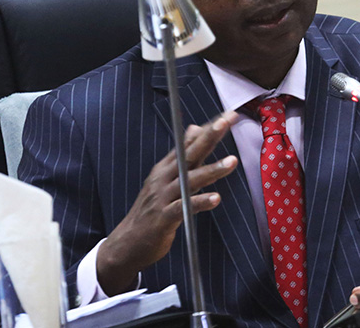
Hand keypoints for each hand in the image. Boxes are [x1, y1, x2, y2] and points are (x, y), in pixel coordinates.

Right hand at [96, 111, 239, 295]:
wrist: (127, 243)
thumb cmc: (151, 210)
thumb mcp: (164, 179)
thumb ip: (182, 157)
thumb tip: (194, 128)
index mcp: (165, 168)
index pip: (188, 143)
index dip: (208, 129)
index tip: (228, 116)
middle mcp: (163, 178)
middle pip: (189, 154)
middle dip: (209, 137)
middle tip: (226, 122)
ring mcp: (163, 197)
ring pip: (190, 179)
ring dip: (212, 169)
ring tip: (232, 162)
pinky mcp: (164, 217)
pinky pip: (184, 207)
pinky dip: (200, 202)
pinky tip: (216, 198)